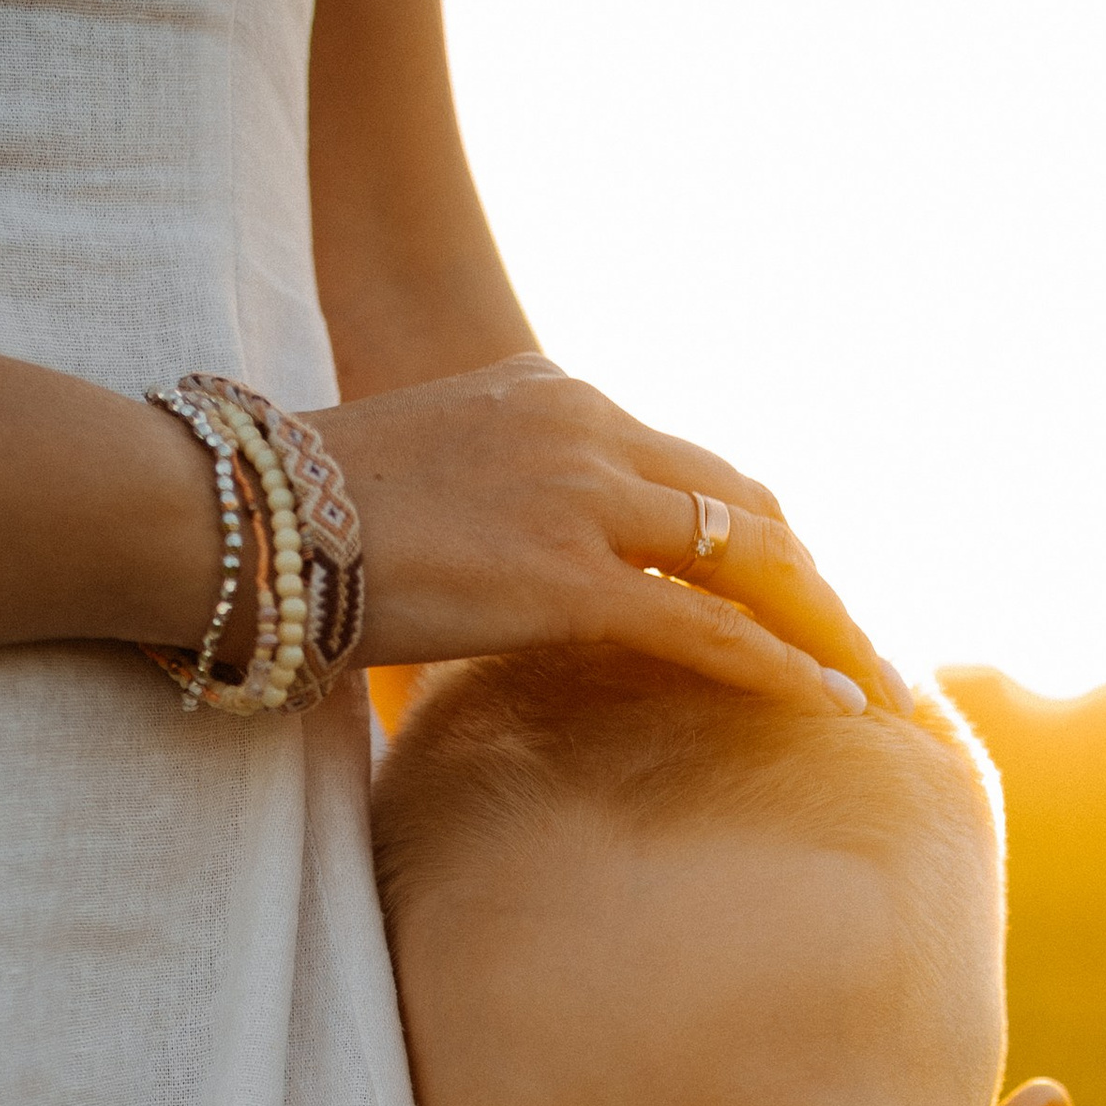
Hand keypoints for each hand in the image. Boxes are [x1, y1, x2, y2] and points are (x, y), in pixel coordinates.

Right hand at [315, 356, 909, 717]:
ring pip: (749, 558)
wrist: (236, 514)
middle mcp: (586, 431)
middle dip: (806, 576)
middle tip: (849, 640)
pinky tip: (833, 709)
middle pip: (741, 502)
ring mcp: (583, 501)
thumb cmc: (293, 516)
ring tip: (869, 682)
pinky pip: (710, 630)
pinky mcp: (568, 580)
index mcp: (552, 396)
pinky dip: (784, 670)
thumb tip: (479, 567)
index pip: (683, 464)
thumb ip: (482, 501)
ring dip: (820, 624)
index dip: (749, 528)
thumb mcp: (416, 475)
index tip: (785, 585)